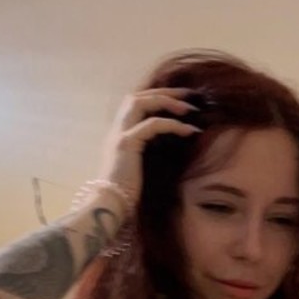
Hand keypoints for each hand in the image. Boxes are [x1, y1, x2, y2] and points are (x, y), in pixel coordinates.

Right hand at [98, 88, 201, 208]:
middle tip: (188, 95)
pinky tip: (189, 130)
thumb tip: (170, 148)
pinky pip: (152, 124)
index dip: (156, 98)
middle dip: (163, 93)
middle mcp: (116, 130)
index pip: (134, 105)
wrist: (109, 206)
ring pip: (141, 102)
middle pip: (137, 96)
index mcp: (118, 135)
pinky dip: (172, 124)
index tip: (180, 101)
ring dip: (167, 101)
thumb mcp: (138, 168)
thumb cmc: (124, 194)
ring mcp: (120, 135)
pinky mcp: (127, 144)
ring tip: (189, 109)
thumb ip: (146, 154)